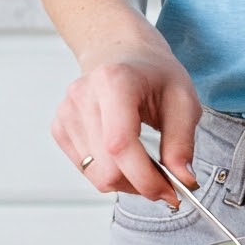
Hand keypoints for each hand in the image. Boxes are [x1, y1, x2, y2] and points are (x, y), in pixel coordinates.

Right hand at [50, 47, 202, 206]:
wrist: (121, 52)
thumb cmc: (153, 74)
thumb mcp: (183, 100)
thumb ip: (182, 142)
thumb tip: (184, 181)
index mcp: (114, 81)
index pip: (120, 145)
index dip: (145, 178)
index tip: (170, 191)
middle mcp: (83, 95)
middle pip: (106, 169)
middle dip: (139, 183)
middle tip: (163, 178)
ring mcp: (66, 112)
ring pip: (96, 175)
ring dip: (125, 180)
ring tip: (144, 160)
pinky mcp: (59, 127)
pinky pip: (86, 169)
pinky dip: (109, 171)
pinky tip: (122, 152)